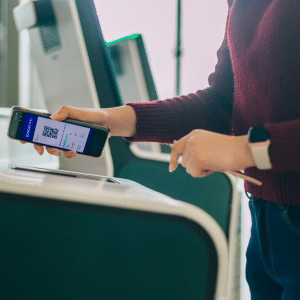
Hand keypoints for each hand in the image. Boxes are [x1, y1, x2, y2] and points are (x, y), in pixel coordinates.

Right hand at [22, 105, 136, 157]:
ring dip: (58, 152)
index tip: (27, 140)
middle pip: (47, 141)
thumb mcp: (80, 111)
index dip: (33, 134)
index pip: (43, 127)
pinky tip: (75, 151)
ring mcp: (70, 139)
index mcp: (60, 121)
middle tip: (50, 150)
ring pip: (58, 148)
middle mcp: (63, 131)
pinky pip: (70, 152)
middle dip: (45, 147)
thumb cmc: (94, 115)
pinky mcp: (78, 146)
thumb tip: (52, 118)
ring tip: (67, 151)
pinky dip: (70, 154)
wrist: (109, 124)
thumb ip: (66, 112)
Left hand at [169, 129, 255, 176]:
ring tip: (215, 161)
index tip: (172, 168)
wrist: (242, 149)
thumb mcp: (209, 144)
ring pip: (190, 169)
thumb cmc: (230, 149)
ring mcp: (192, 150)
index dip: (173, 158)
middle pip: (184, 162)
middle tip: (212, 161)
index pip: (177, 147)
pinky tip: (214, 165)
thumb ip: (197, 150)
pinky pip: (195, 174)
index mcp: (194, 134)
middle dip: (195, 166)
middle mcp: (190, 140)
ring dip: (201, 170)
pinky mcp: (196, 159)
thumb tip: (186, 163)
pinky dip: (204, 173)